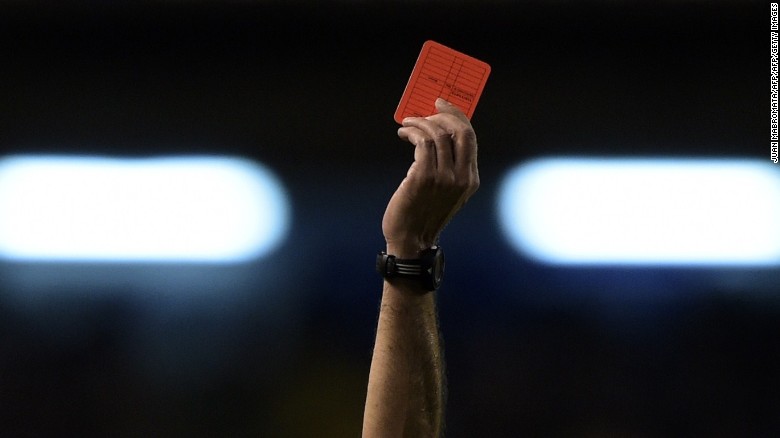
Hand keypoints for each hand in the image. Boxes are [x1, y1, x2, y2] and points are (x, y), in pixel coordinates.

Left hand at [382, 98, 479, 257]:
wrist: (410, 239)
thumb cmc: (423, 214)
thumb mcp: (446, 192)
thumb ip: (449, 167)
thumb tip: (438, 131)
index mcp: (471, 180)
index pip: (470, 137)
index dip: (457, 116)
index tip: (442, 104)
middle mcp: (462, 178)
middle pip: (460, 131)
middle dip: (442, 114)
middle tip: (426, 110)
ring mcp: (444, 178)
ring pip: (438, 134)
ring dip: (420, 123)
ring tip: (408, 124)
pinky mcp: (424, 177)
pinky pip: (422, 142)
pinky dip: (412, 132)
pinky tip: (404, 134)